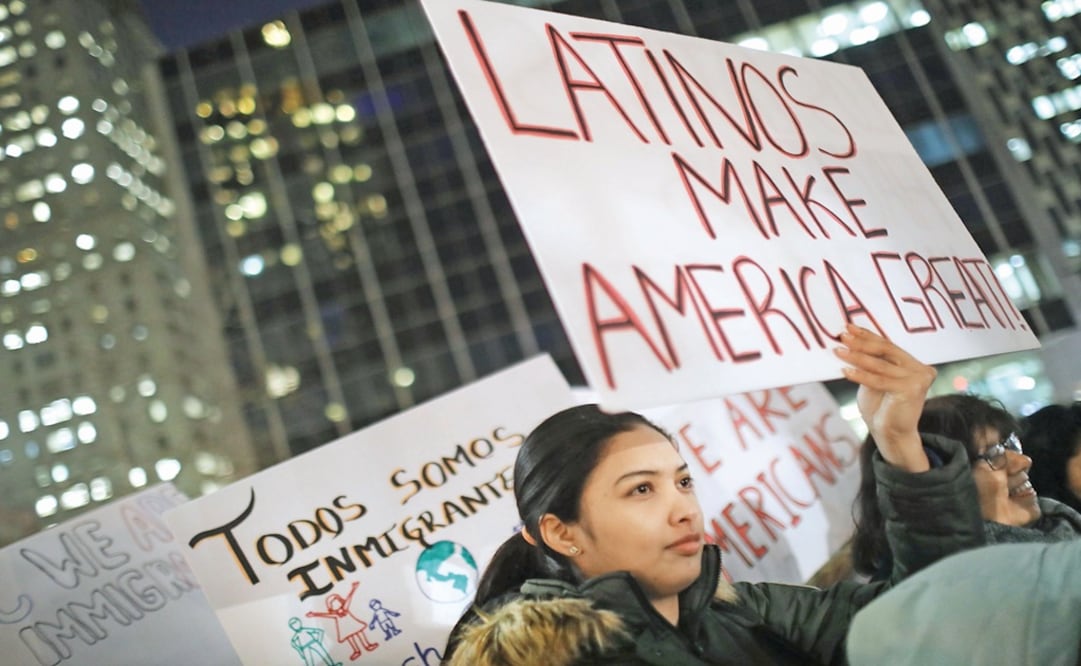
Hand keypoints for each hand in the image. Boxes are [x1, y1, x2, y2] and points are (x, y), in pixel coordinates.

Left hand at [834, 324, 935, 471]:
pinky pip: (879, 380)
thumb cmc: (881, 408)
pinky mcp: (912, 389)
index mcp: (913, 364)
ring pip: (880, 365)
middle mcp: (921, 369)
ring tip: (838, 351)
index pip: (887, 345)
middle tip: (843, 336)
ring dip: (857, 357)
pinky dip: (860, 375)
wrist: (892, 435)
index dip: (867, 335)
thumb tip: (848, 341)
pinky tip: (845, 370)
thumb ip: (870, 363)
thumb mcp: (874, 380)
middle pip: (886, 350)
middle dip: (862, 342)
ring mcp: (919, 379)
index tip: (849, 327)